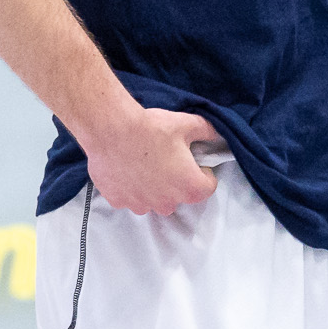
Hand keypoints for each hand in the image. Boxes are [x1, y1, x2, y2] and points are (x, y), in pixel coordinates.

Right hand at [79, 107, 220, 215]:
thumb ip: (208, 131)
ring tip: (146, 164)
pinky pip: (131, 199)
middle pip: (180, 196)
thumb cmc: (151, 128)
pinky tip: (128, 169)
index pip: (207, 188)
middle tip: (168, 159)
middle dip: (178, 182)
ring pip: (154, 201)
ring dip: (154, 188)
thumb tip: (217, 134)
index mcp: (188, 187)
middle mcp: (166, 203)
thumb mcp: (187, 124)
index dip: (204, 173)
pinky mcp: (118, 202)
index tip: (196, 162)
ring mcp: (141, 205)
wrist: (110, 130)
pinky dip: (132, 188)